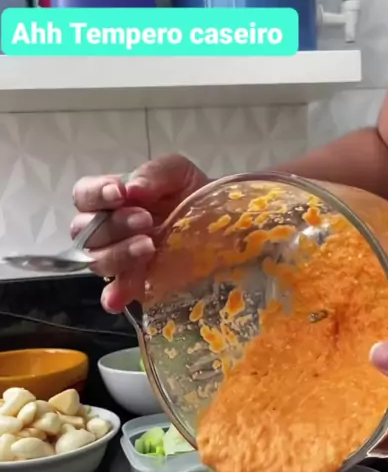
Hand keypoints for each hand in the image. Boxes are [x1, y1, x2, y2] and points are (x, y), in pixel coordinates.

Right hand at [71, 154, 208, 312]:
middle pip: (85, 231)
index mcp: (111, 200)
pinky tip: (122, 297)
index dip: (94, 195)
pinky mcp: (134, 284)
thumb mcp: (179, 174)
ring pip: (96, 260)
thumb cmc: (191, 195)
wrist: (219, 224)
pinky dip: (114, 295)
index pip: (83, 196)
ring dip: (118, 254)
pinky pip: (113, 294)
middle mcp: (106, 230)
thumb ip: (155, 173)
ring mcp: (118, 259)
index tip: (119, 194)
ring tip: (149, 247)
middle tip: (146, 220)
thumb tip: (132, 189)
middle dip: (113, 225)